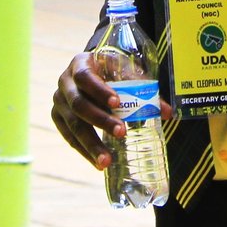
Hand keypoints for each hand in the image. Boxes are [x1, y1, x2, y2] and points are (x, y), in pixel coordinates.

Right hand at [51, 52, 170, 168]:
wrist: (91, 71)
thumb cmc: (110, 70)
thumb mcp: (124, 71)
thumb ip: (144, 88)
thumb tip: (167, 112)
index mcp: (79, 64)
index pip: (85, 77)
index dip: (99, 90)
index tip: (117, 103)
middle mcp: (64, 83)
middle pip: (78, 104)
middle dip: (100, 120)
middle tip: (122, 132)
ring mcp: (59, 102)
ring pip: (73, 125)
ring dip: (91, 143)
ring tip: (107, 161)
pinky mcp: (58, 118)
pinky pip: (70, 138)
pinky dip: (84, 151)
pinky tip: (98, 163)